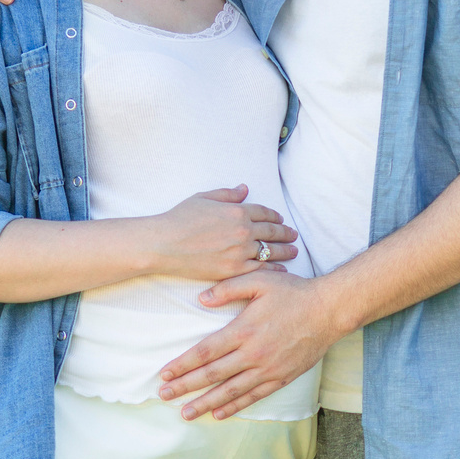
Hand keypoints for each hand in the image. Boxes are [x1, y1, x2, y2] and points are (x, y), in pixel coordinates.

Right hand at [150, 186, 299, 281]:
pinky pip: (260, 269)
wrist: (164, 244)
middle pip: (272, 231)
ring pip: (270, 251)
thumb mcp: (203, 198)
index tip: (281, 219)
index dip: (275, 215)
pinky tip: (281, 269)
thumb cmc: (180, 218)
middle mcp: (243, 230)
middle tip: (294, 235)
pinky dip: (274, 269)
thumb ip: (227, 194)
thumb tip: (244, 189)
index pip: (264, 212)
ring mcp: (240, 251)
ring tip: (294, 251)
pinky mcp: (234, 269)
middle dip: (285, 233)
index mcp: (237, 211)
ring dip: (285, 251)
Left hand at [159, 272, 342, 419]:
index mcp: (244, 330)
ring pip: (230, 391)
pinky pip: (254, 396)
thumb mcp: (259, 280)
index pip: (205, 352)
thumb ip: (228, 288)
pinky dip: (235, 406)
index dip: (183, 364)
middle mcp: (253, 353)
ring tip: (186, 413)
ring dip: (206, 403)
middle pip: (212, 375)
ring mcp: (267, 369)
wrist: (329, 310)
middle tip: (164, 395)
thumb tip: (200, 298)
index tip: (164, 373)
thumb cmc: (293, 292)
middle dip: (185, 386)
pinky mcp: (281, 377)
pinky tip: (219, 414)